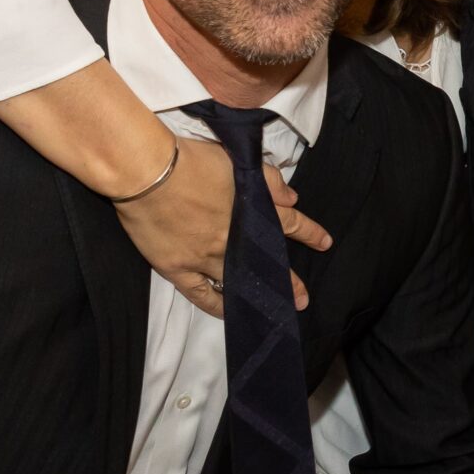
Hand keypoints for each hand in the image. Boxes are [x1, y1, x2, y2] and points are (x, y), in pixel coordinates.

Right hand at [115, 136, 330, 318]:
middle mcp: (234, 239)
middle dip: (289, 281)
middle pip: (268, 263)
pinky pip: (202, 296)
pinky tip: (231, 313)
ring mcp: (206, 257)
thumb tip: (292, 197)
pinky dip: (218, 306)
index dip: (310, 233)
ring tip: (273, 311)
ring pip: (239, 283)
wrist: (148, 172)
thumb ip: (268, 180)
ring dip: (258, 297)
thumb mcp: (238, 161)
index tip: (325, 243)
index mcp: (252, 211)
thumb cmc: (192, 160)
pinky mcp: (179, 269)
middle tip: (302, 299)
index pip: (290, 223)